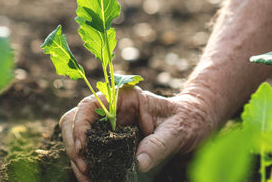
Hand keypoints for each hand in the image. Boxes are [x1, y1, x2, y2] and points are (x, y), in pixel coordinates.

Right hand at [59, 86, 216, 180]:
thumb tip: (139, 163)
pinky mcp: (112, 142)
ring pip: (78, 137)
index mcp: (124, 98)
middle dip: (74, 144)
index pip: (90, 105)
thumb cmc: (189, 120)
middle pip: (75, 120)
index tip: (84, 146)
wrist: (197, 126)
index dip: (80, 124)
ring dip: (77, 158)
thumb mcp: (178, 130)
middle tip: (85, 168)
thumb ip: (159, 144)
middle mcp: (112, 110)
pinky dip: (87, 165)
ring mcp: (109, 126)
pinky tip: (93, 178)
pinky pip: (91, 152)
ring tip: (87, 177)